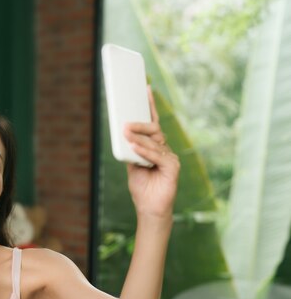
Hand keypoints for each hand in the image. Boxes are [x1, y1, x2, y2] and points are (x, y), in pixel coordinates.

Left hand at [124, 86, 179, 218]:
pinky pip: (158, 155)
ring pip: (154, 141)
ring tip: (126, 133)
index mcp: (155, 147)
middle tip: (125, 123)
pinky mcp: (173, 167)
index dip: (150, 106)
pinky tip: (135, 147)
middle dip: (140, 124)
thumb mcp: (132, 166)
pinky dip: (145, 151)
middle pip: (154, 130)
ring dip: (138, 137)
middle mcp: (164, 149)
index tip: (146, 89)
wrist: (150, 209)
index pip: (153, 123)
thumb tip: (125, 134)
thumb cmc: (142, 188)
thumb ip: (131, 151)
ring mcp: (170, 157)